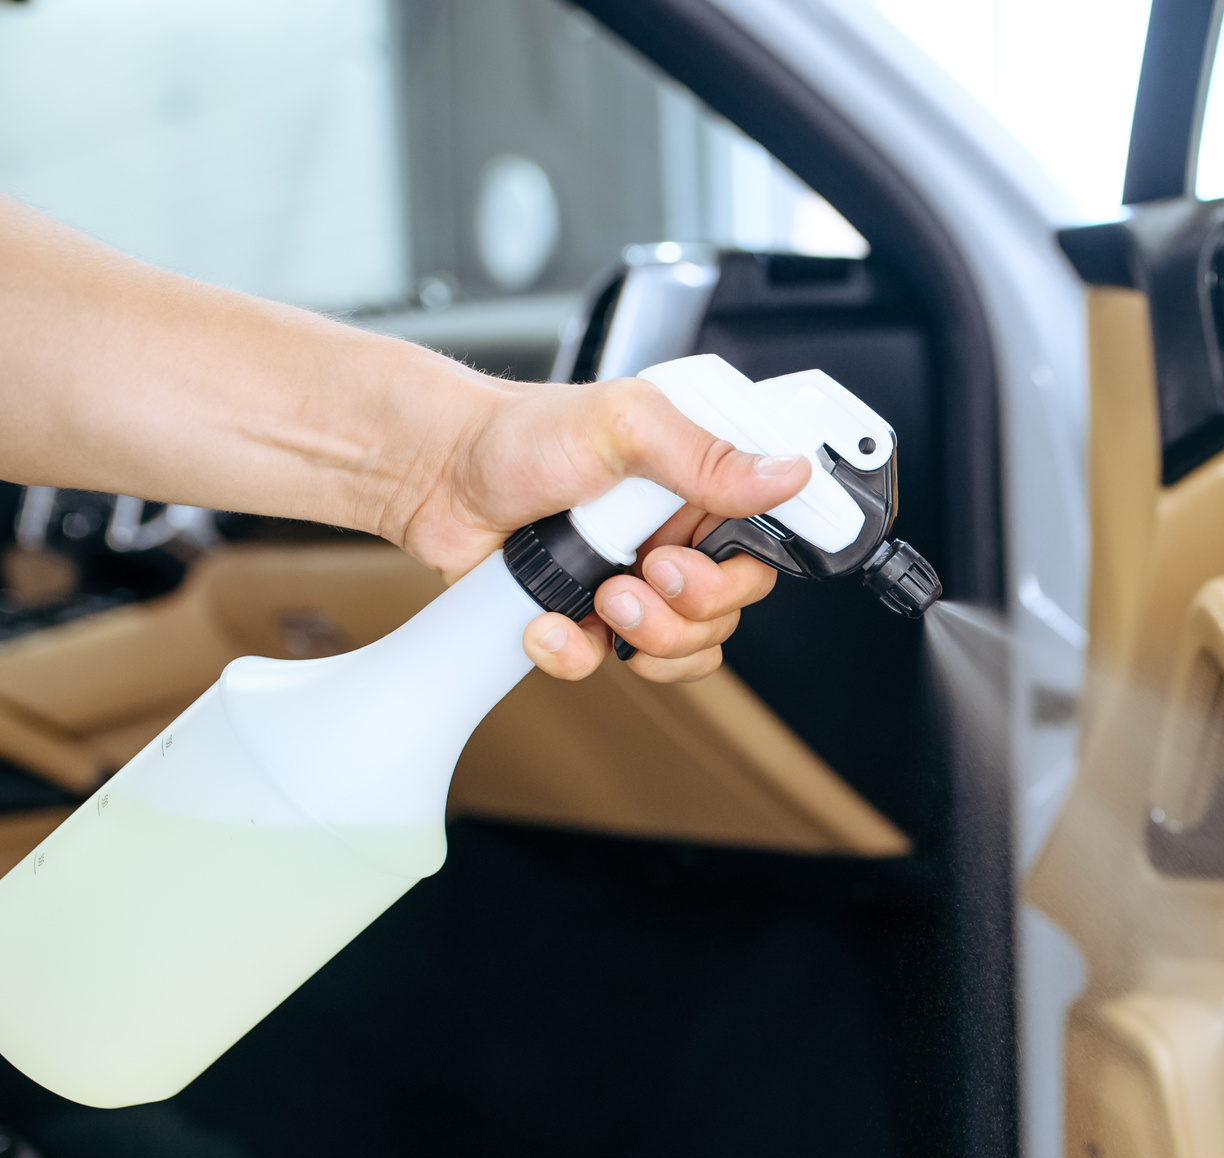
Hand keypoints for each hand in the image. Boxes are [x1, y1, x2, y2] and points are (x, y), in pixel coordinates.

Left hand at [386, 377, 810, 683]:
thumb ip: (707, 455)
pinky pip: (612, 665)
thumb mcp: (624, 425)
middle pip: (729, 611)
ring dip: (646, 637)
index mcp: (698, 487)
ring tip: (601, 599)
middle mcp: (675, 535)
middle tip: (644, 573)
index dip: (741, 574)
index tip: (695, 560)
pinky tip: (550, 621)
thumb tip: (789, 473)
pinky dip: (579, 655)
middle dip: (689, 610)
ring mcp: (634, 581)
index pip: (761, 550)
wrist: (434, 473)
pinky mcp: (589, 617)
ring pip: (684, 649)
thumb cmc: (520, 434)